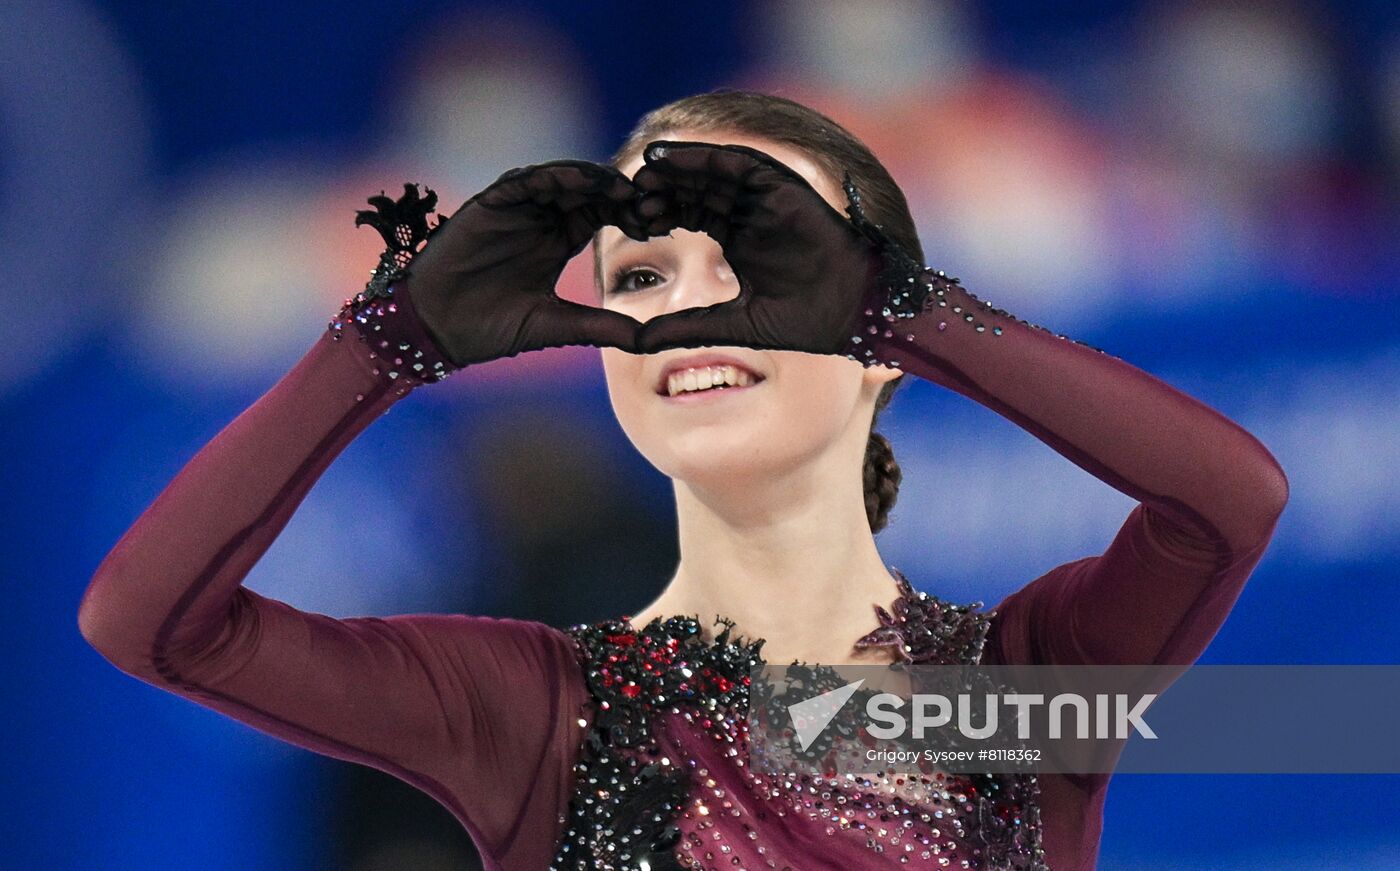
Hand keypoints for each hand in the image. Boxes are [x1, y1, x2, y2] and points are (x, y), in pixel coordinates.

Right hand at [351, 161, 649, 367]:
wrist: (438, 328)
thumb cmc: (491, 328)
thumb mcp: (558, 325)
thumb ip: (602, 326)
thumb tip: (649, 341)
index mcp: (561, 240)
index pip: (606, 216)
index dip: (633, 217)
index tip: (663, 225)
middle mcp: (544, 218)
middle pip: (592, 192)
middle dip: (622, 194)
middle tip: (654, 199)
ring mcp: (519, 207)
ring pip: (566, 180)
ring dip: (597, 180)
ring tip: (625, 188)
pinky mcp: (494, 202)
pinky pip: (530, 179)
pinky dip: (558, 176)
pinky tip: (586, 182)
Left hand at [628, 140, 908, 359]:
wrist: (856, 316)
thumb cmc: (805, 327)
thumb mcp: (732, 327)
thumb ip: (686, 328)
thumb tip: (635, 343)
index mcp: (736, 244)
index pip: (688, 220)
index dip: (657, 218)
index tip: (626, 223)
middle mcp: (748, 216)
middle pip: (695, 192)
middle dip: (662, 190)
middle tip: (626, 193)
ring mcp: (767, 200)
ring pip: (713, 173)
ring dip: (678, 168)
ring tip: (643, 168)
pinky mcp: (786, 188)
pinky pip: (742, 163)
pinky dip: (706, 157)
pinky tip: (672, 157)